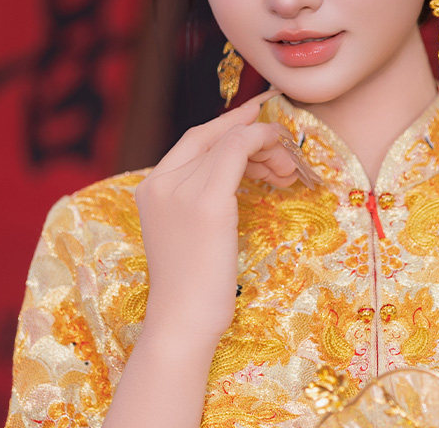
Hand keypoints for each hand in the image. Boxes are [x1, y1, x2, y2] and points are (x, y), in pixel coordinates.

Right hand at [134, 90, 298, 343]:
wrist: (182, 323)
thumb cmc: (193, 284)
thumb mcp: (192, 228)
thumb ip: (204, 193)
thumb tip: (245, 162)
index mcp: (151, 186)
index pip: (196, 139)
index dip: (231, 122)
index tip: (261, 115)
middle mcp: (160, 181)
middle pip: (216, 136)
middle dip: (255, 135)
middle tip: (286, 154)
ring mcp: (180, 189)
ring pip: (231, 140)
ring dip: (267, 147)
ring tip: (286, 172)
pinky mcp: (206, 201)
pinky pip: (239, 149)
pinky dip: (264, 144)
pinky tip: (283, 164)